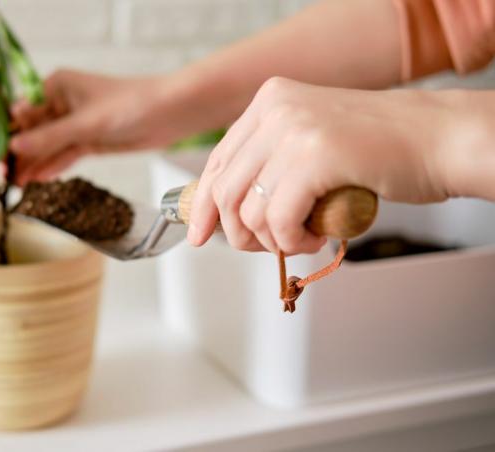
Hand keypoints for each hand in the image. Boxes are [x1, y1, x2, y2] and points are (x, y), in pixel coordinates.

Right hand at [9, 70, 188, 184]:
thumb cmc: (128, 104)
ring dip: (32, 165)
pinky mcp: (88, 140)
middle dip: (17, 154)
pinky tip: (36, 180)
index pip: (21, 112)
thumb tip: (13, 146)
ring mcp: (75, 123)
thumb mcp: (84, 123)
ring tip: (14, 186)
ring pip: (47, 147)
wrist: (167, 114)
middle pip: (32, 132)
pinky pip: (64, 155)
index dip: (6, 135)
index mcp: (55, 86)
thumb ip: (49, 137)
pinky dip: (52, 167)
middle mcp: (61, 103)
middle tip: (1, 178)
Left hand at [187, 77, 475, 254]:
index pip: (217, 162)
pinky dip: (293, 241)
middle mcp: (275, 109)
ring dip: (273, 241)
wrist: (439, 138)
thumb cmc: (380, 148)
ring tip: (303, 238)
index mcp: (269, 101)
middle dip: (238, 233)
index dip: (204, 206)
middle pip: (225, 191)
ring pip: (249, 211)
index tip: (201, 235)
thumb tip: (226, 207)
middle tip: (267, 247)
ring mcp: (293, 130)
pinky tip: (317, 237)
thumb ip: (270, 161)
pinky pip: (278, 220)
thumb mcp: (311, 141)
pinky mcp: (315, 156)